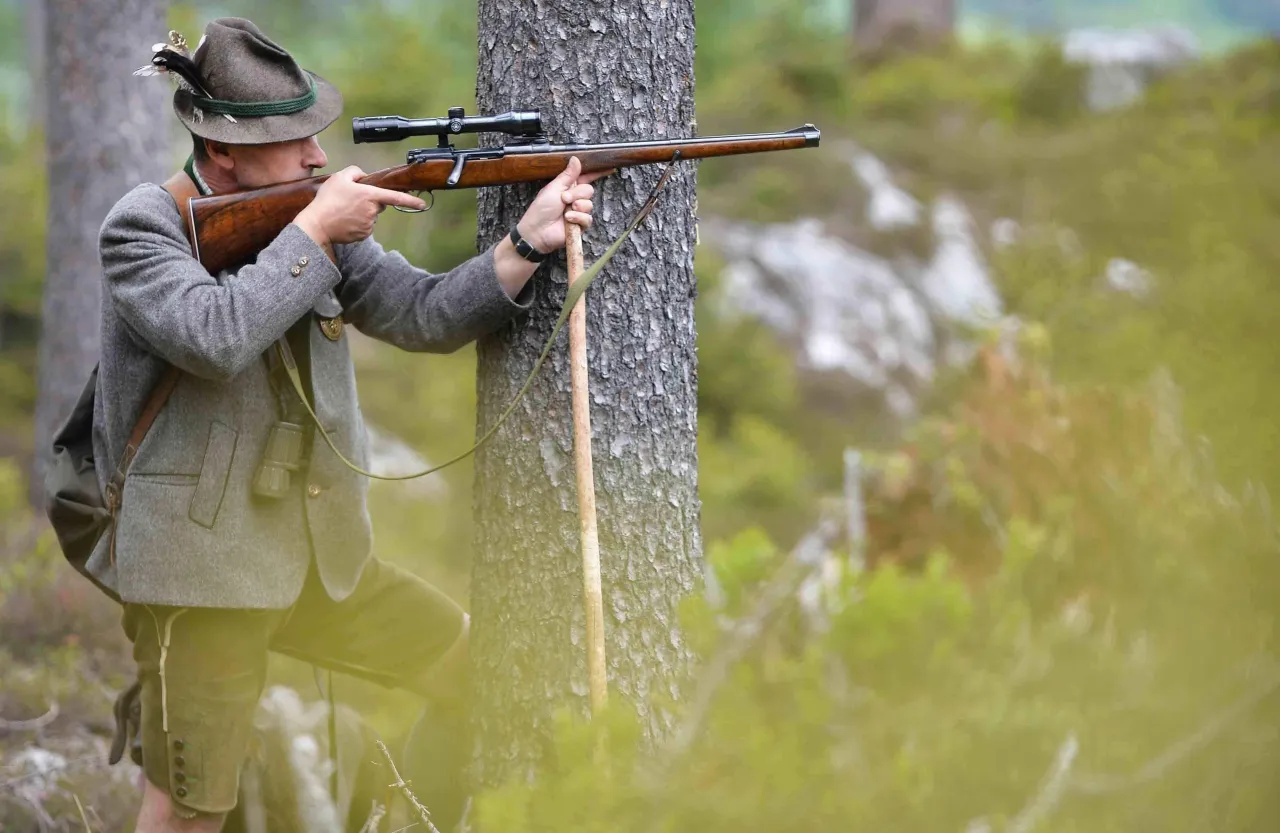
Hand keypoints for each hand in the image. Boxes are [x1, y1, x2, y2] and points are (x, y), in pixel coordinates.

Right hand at [294, 166, 426, 246]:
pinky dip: (358, 223)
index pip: (395, 197)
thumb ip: (355, 172)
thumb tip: (363, 176)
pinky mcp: (364, 235)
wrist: (317, 224)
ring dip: (363, 213)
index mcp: (369, 195)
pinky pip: (366, 226)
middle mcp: (372, 211)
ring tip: (344, 211)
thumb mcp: (339, 177)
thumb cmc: (327, 200)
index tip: (423, 204)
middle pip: (379, 204)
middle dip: (370, 201)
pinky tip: (346, 220)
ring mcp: (369, 225)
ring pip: (372, 216)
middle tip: (351, 200)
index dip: (410, 200)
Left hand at [515, 157, 613, 253]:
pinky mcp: (581, 225)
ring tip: (565, 212)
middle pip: (589, 190)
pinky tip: (568, 219)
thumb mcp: (554, 188)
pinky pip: (588, 218)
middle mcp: (575, 199)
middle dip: (578, 194)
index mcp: (569, 187)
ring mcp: (579, 212)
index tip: (610, 168)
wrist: (538, 230)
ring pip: (589, 205)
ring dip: (577, 207)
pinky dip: (578, 218)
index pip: (586, 177)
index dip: (597, 173)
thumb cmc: (542, 208)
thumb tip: (576, 158)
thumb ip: (568, 174)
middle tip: (564, 199)